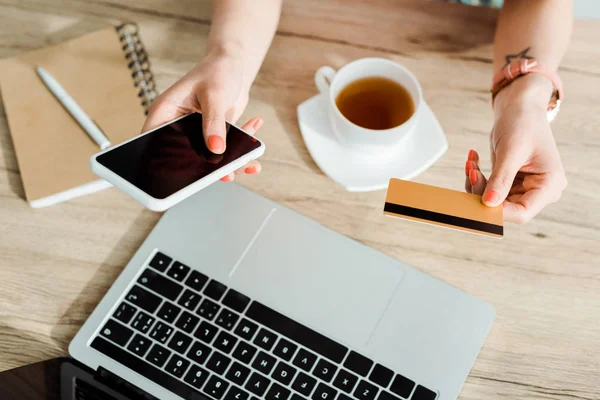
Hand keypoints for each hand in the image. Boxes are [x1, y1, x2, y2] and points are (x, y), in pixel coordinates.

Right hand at [142, 47, 261, 181]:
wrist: (234, 65)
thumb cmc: (217, 70)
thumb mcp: (214, 94)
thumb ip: (215, 122)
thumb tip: (216, 148)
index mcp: (165, 113)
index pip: (155, 142)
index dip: (164, 160)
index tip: (183, 174)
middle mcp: (178, 126)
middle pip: (186, 156)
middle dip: (208, 167)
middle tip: (227, 173)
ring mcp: (197, 133)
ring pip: (210, 158)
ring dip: (232, 162)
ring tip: (250, 162)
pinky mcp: (214, 135)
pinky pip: (227, 151)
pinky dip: (243, 149)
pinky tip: (254, 127)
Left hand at [465, 74, 566, 223]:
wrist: (520, 108)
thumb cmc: (523, 122)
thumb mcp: (511, 150)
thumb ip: (501, 179)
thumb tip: (489, 203)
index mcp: (550, 184)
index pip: (522, 212)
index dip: (498, 211)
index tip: (477, 199)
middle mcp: (539, 190)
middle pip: (505, 207)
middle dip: (482, 192)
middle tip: (470, 171)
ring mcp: (525, 187)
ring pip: (493, 200)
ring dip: (476, 184)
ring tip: (470, 163)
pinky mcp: (510, 182)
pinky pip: (489, 189)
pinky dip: (477, 177)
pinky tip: (473, 160)